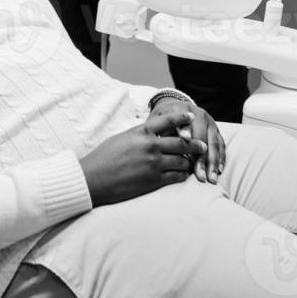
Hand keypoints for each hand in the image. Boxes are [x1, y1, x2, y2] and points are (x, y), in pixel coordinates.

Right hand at [78, 110, 202, 206]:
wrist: (94, 179)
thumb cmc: (104, 158)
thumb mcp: (122, 138)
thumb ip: (139, 135)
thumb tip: (151, 134)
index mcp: (141, 132)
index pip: (167, 121)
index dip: (181, 118)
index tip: (191, 116)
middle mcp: (150, 146)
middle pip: (181, 142)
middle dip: (195, 144)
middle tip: (203, 145)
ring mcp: (153, 164)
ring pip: (181, 161)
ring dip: (189, 162)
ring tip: (194, 163)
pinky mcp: (153, 181)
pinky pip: (176, 177)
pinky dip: (182, 175)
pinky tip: (184, 175)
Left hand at [149, 98, 224, 183]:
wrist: (175, 108)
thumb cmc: (164, 120)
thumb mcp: (158, 121)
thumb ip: (161, 130)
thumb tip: (163, 144)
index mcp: (182, 110)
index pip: (184, 122)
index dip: (185, 130)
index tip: (184, 139)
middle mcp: (199, 114)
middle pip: (202, 137)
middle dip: (201, 158)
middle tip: (200, 175)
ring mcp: (210, 122)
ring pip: (214, 143)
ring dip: (213, 162)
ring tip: (211, 178)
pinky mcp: (216, 130)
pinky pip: (221, 145)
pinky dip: (221, 158)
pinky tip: (219, 170)